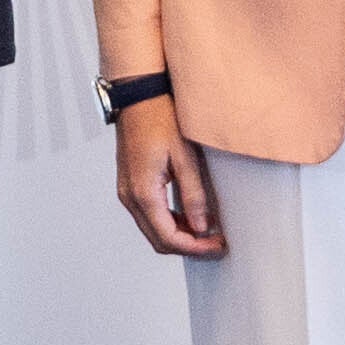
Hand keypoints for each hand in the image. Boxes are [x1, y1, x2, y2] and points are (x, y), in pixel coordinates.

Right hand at [112, 100, 224, 257]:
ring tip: (207, 230)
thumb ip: (193, 195)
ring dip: (179, 235)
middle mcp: (130, 196)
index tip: (217, 246)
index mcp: (143, 192)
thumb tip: (201, 227)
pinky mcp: (130, 184)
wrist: (139, 97)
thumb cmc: (160, 118)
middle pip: (158, 240)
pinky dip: (169, 222)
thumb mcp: (185, 157)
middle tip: (215, 243)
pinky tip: (189, 215)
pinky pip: (149, 215)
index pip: (168, 237)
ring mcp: (127, 191)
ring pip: (152, 229)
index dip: (195, 248)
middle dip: (188, 246)